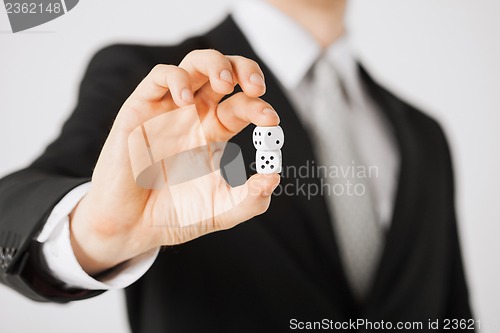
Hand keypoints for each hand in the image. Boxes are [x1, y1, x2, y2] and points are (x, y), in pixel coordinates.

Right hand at [69, 50, 280, 274]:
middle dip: (245, 70)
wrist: (132, 229)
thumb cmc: (175, 216)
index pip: (242, 104)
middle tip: (257, 88)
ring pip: (194, 64)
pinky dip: (176, 78)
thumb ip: (251, 200)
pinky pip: (159, 77)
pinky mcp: (140, 110)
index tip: (271, 121)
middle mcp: (193, 115)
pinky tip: (186, 99)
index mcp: (214, 132)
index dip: (259, 107)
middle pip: (224, 73)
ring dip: (214, 64)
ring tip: (225, 84)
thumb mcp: (222, 211)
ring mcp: (167, 110)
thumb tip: (274, 176)